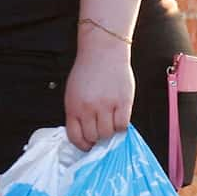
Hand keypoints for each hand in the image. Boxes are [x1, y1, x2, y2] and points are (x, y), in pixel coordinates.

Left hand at [64, 32, 133, 149]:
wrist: (103, 50)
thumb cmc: (88, 69)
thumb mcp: (74, 92)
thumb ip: (78, 112)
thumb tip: (86, 132)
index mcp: (73, 106)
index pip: (75, 136)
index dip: (82, 145)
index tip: (88, 145)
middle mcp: (88, 108)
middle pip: (93, 137)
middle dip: (97, 138)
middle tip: (102, 131)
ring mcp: (106, 105)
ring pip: (108, 133)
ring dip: (110, 131)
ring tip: (111, 122)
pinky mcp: (123, 101)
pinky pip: (123, 125)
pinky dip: (122, 125)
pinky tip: (120, 117)